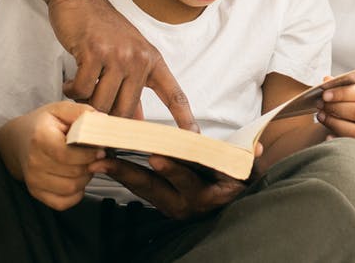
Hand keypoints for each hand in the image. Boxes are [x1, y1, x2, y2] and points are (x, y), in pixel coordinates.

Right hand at [0, 101, 104, 210]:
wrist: (18, 141)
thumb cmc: (44, 125)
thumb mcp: (61, 110)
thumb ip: (83, 112)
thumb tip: (102, 121)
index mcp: (40, 139)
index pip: (69, 155)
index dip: (89, 154)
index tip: (100, 150)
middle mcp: (34, 162)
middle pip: (74, 172)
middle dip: (91, 164)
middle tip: (94, 156)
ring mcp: (33, 180)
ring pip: (71, 188)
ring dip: (85, 178)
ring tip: (85, 165)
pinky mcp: (36, 193)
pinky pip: (64, 202)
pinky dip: (76, 194)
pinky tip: (76, 178)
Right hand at [48, 0, 198, 130]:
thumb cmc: (102, 31)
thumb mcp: (125, 57)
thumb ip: (132, 89)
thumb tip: (136, 122)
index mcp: (152, 61)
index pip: (173, 94)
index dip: (185, 117)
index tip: (194, 137)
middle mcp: (139, 58)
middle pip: (126, 110)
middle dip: (107, 119)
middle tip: (92, 115)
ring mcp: (118, 54)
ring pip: (102, 103)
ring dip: (86, 104)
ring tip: (80, 89)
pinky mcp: (94, 51)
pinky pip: (83, 90)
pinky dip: (73, 92)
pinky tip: (70, 82)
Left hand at [92, 155, 244, 218]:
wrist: (236, 204)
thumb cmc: (241, 183)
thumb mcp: (248, 172)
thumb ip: (249, 160)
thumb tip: (257, 148)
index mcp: (207, 195)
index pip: (187, 180)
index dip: (172, 169)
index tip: (155, 157)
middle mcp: (186, 205)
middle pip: (154, 187)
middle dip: (128, 173)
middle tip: (105, 162)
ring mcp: (172, 206)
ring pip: (143, 189)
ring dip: (120, 174)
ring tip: (97, 162)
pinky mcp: (163, 204)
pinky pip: (141, 190)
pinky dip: (125, 176)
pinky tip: (107, 165)